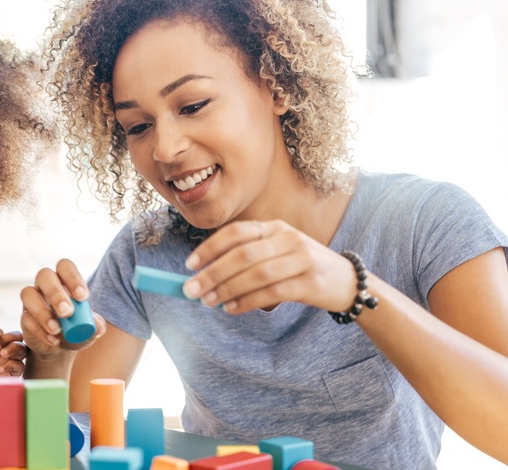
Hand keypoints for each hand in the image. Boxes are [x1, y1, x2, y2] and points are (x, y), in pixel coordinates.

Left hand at [0, 328, 26, 411]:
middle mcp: (1, 353)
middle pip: (15, 336)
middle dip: (8, 337)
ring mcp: (9, 363)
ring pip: (22, 348)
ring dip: (14, 347)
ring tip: (2, 354)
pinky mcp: (13, 375)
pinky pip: (20, 365)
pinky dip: (12, 364)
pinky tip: (1, 369)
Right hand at [20, 259, 106, 360]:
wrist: (61, 349)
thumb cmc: (77, 330)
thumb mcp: (90, 330)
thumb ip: (96, 326)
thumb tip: (98, 326)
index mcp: (64, 280)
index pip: (65, 267)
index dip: (72, 278)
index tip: (82, 298)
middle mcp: (46, 285)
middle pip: (44, 275)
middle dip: (55, 293)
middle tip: (67, 313)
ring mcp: (32, 300)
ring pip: (28, 293)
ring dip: (43, 312)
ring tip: (57, 329)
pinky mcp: (24, 317)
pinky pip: (26, 318)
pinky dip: (40, 331)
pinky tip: (53, 340)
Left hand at [181, 219, 357, 313]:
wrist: (346, 281)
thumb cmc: (299, 268)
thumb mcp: (276, 252)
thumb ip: (245, 259)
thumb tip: (203, 274)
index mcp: (274, 227)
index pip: (236, 232)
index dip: (210, 247)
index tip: (189, 264)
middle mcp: (288, 238)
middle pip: (243, 254)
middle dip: (213, 273)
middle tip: (191, 290)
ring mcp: (302, 259)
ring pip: (257, 274)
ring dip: (228, 289)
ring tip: (208, 302)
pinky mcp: (311, 282)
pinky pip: (272, 292)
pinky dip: (248, 301)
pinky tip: (231, 308)